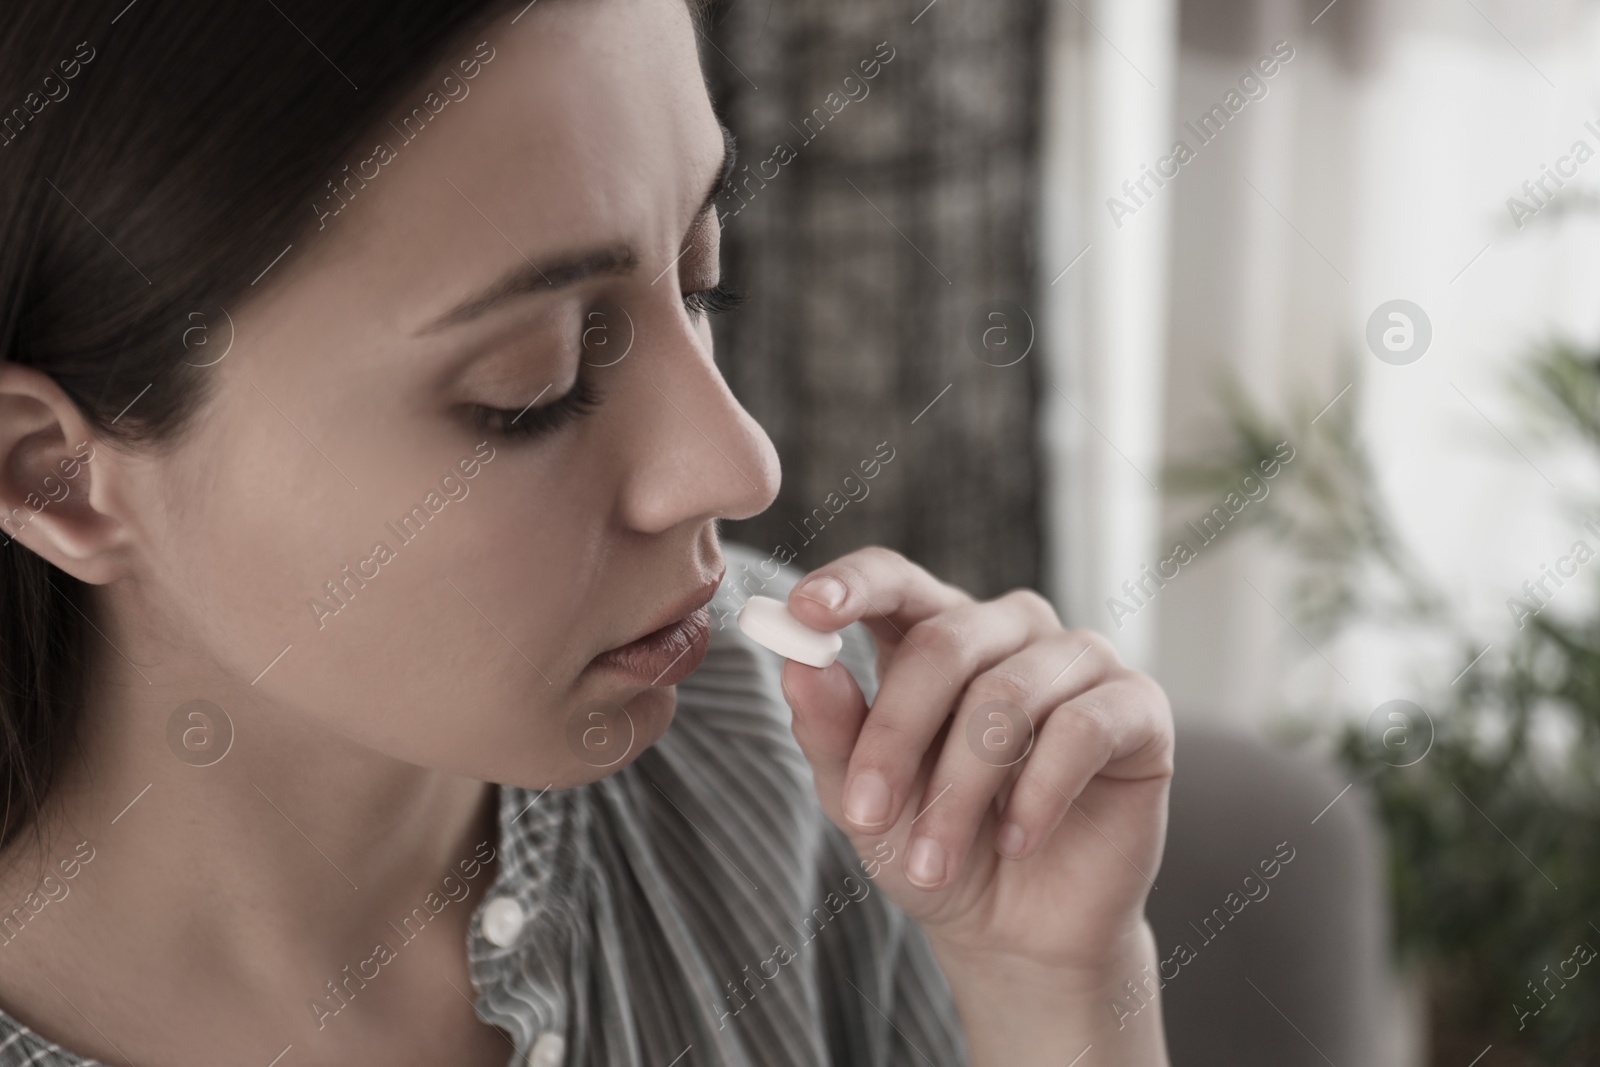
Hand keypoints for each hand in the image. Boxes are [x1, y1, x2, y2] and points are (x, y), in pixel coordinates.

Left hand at [779, 547, 1172, 979]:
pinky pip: (1081, 727)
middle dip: (895, 736)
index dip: (851, 584)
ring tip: (936, 862)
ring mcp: (1078, 660)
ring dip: (960, 792)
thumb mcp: (863, 800)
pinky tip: (1018, 841)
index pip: (893, 578)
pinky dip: (1038, 793)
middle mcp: (1008, 630)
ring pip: (1007, 696)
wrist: (1020, 932)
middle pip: (944, 643)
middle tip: (866, 814)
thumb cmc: (934, 848)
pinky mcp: (1137, 706)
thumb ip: (831, 730)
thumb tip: (796, 664)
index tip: (804, 611)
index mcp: (933, 633)